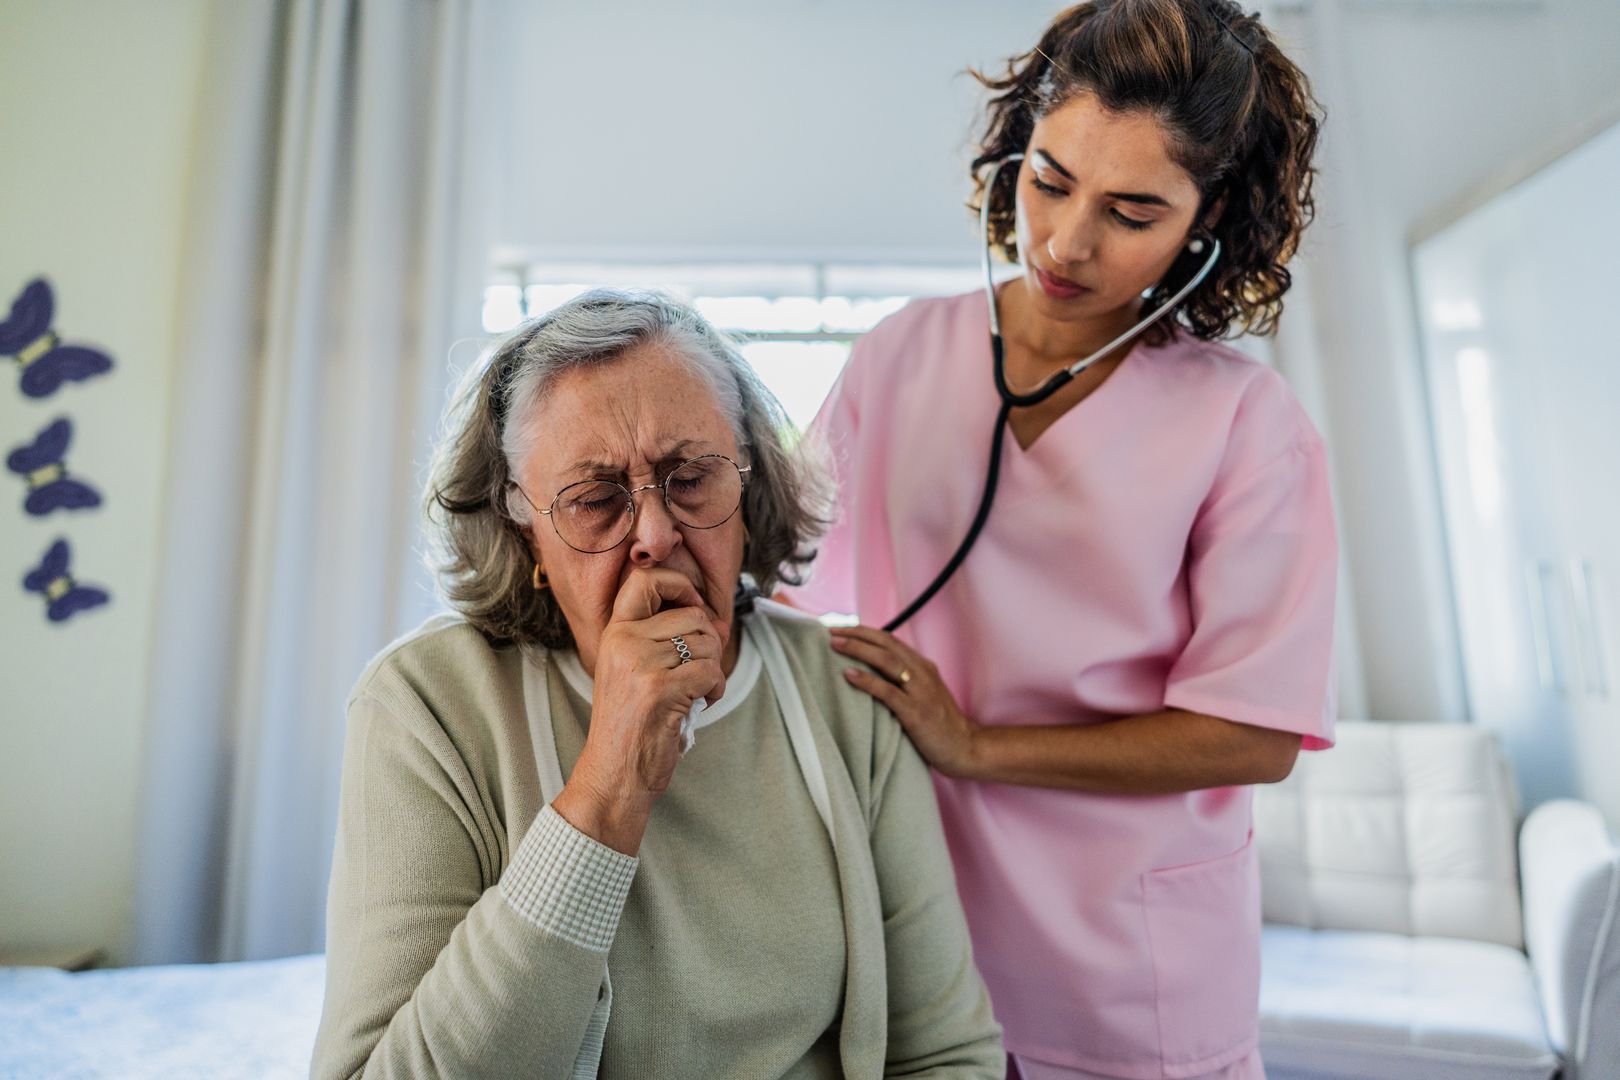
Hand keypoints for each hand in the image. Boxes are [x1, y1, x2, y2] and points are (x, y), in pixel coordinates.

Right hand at [555, 569, 727, 852]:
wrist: (614, 773)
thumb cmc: (631, 725)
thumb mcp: (636, 672)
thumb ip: (669, 639)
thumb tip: (717, 621)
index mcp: (614, 633)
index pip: (645, 579)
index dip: (679, 584)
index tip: (692, 607)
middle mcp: (624, 641)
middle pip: (693, 615)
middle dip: (709, 644)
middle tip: (697, 673)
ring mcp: (641, 663)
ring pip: (707, 643)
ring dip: (713, 670)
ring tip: (696, 692)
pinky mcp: (661, 688)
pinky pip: (711, 671)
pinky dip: (716, 689)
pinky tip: (702, 704)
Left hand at [829, 625, 982, 778]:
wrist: (965, 748)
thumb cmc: (939, 725)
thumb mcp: (923, 694)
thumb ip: (903, 681)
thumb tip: (870, 673)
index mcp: (923, 667)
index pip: (890, 640)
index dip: (865, 632)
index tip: (841, 628)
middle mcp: (922, 673)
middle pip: (886, 643)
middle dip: (857, 634)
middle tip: (830, 630)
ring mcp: (920, 691)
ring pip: (886, 661)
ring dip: (858, 650)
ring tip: (835, 644)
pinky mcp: (916, 712)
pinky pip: (888, 691)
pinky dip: (867, 680)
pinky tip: (849, 675)